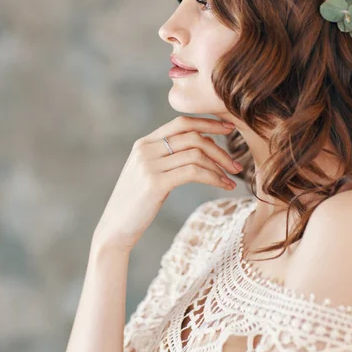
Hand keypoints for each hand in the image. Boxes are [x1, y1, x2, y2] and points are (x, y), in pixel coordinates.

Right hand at [92, 116, 242, 252]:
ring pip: (196, 153)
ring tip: (232, 179)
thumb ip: (169, 156)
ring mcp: (149, 165)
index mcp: (144, 143)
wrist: (114, 229)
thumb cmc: (137, 203)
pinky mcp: (155, 183)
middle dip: (220, 149)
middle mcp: (146, 149)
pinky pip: (194, 172)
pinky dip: (214, 177)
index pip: (181, 122)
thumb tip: (204, 143)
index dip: (208, 123)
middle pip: (192, 136)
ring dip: (220, 166)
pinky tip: (223, 186)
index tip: (229, 128)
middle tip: (236, 165)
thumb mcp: (150, 173)